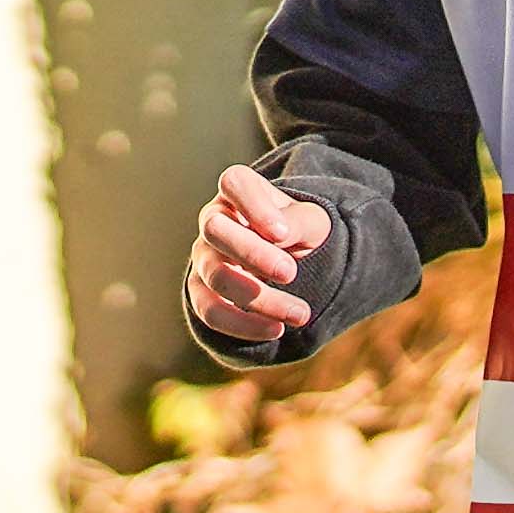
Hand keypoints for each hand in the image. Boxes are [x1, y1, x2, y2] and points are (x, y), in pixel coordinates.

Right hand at [189, 164, 330, 352]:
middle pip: (215, 230)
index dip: (254, 207)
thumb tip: (278, 234)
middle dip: (253, 254)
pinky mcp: (201, 291)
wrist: (288, 260)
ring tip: (299, 313)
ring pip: (216, 276)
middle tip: (290, 272)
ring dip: (259, 298)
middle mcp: (214, 220)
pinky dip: (242, 325)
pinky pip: (210, 311)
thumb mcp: (311, 221)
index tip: (282, 233)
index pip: (234, 183)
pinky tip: (275, 329)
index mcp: (239, 190)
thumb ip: (298, 221)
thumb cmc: (298, 230)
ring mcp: (203, 256)